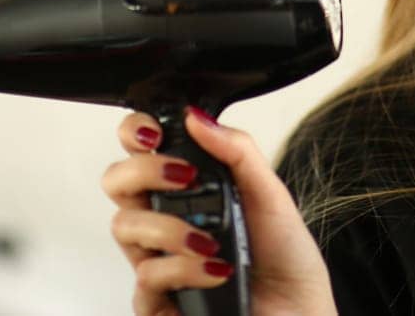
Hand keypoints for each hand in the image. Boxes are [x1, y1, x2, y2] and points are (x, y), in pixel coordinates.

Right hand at [102, 107, 338, 315]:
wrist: (298, 308)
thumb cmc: (283, 254)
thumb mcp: (270, 193)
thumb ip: (237, 151)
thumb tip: (198, 118)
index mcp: (186, 187)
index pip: (139, 149)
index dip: (134, 131)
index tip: (154, 131)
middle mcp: (164, 218)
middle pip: (116, 181)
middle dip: (143, 171)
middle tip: (184, 177)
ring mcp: (158, 257)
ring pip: (124, 226)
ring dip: (169, 227)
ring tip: (210, 239)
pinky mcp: (158, 299)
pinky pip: (146, 276)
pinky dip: (182, 269)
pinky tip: (214, 271)